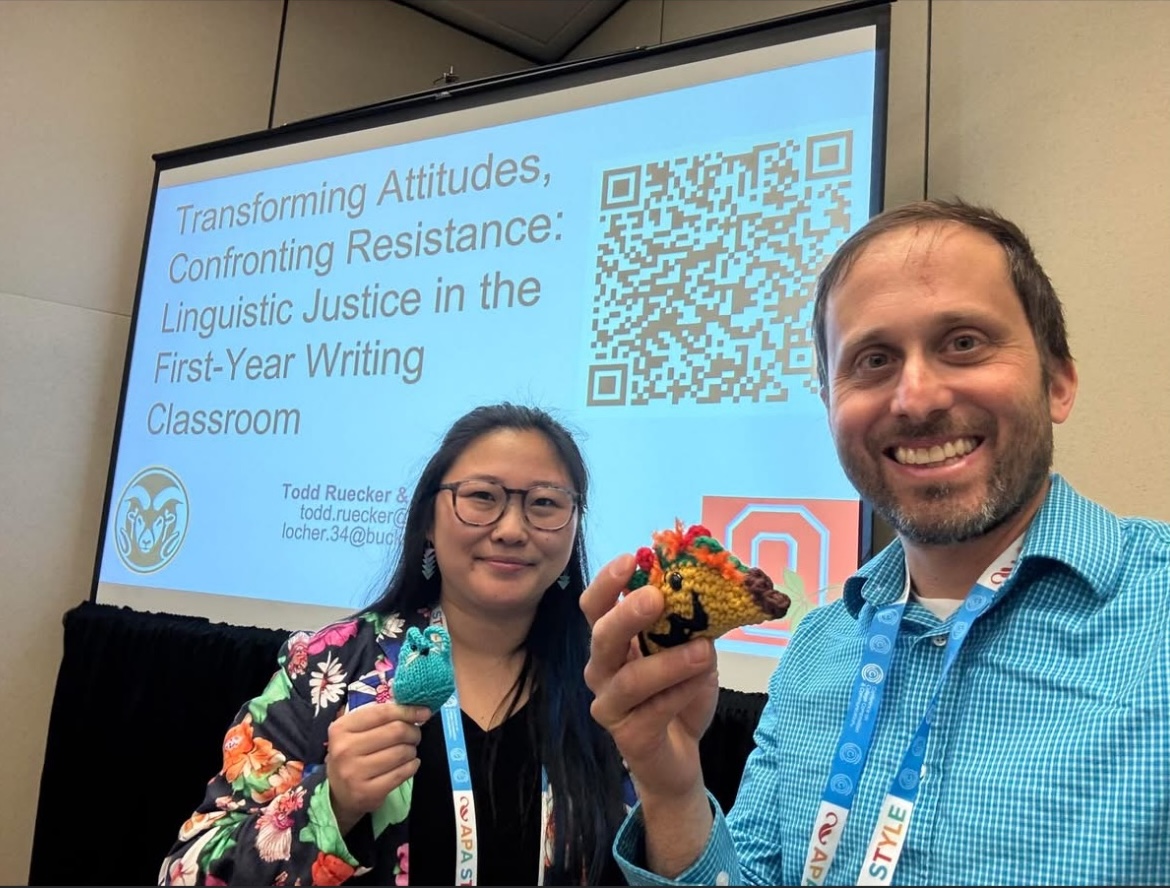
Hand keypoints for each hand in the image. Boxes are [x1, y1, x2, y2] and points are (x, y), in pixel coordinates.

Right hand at [325, 701, 430, 834]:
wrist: (338, 793)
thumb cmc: (353, 754)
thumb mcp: (356, 731)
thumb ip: (381, 717)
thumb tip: (419, 711)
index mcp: (342, 728)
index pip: (383, 713)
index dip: (407, 711)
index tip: (424, 712)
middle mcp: (345, 749)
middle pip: (396, 731)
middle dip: (413, 732)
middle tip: (414, 735)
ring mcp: (355, 772)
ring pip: (402, 752)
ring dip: (412, 750)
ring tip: (408, 751)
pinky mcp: (368, 792)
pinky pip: (402, 773)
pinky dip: (412, 766)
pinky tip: (409, 764)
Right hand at [582, 554, 718, 803]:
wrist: (679, 753)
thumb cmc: (679, 692)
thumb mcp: (691, 650)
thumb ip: (690, 623)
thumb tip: (708, 588)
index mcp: (613, 641)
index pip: (596, 606)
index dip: (608, 582)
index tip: (631, 559)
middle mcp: (602, 669)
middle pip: (601, 637)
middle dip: (627, 614)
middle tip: (656, 597)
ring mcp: (609, 704)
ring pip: (630, 679)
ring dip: (669, 662)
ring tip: (704, 650)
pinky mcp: (627, 736)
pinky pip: (653, 710)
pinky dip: (681, 692)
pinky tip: (703, 682)